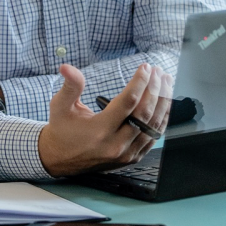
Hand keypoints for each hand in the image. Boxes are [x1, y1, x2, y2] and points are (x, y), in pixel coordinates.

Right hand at [37, 62, 172, 177]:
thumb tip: (67, 67)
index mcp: (99, 130)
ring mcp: (126, 154)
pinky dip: (161, 119)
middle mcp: (115, 144)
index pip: (127, 102)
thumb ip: (70, 86)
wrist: (60, 158)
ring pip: (153, 126)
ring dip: (162, 102)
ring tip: (165, 82)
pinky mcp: (131, 158)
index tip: (145, 67)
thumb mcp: (60, 105)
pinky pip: (153, 137)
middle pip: (144, 114)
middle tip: (158, 71)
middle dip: (155, 89)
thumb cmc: (62, 129)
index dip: (139, 82)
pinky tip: (164, 103)